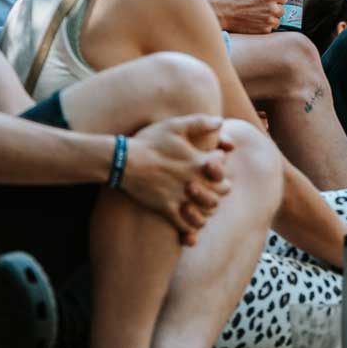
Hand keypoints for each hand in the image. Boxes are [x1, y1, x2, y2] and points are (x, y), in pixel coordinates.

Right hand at [123, 113, 230, 241]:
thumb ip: (200, 122)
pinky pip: (188, 225)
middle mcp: (195, 181)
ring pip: (208, 210)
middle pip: (223, 190)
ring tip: (202, 202)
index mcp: (199, 162)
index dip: (220, 162)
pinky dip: (191, 226)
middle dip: (221, 187)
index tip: (212, 161)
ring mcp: (182, 197)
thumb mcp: (175, 126)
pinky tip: (188, 218)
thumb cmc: (149, 141)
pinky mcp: (167, 210)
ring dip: (208, 206)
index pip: (223, 165)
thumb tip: (220, 121)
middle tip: (213, 184)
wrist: (124, 161)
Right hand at [208, 0, 285, 33]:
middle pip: (282, 10)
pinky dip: (264, 26)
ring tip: (258, 14)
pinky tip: (255, 21)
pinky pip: (270, 28)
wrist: (224, 12)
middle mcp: (273, 7)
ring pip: (277, 20)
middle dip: (274, 9)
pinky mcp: (264, 30)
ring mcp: (269, 20)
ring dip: (271, 18)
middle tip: (261, 7)